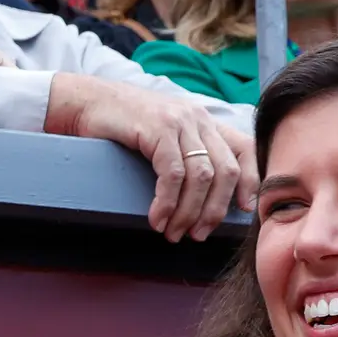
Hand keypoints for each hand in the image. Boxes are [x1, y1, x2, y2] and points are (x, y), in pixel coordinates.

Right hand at [47, 75, 258, 240]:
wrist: (86, 101)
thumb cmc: (122, 125)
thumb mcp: (164, 135)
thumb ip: (188, 153)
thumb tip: (206, 197)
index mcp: (205, 120)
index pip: (246, 149)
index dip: (251, 182)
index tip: (243, 211)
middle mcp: (198, 118)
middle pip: (227, 170)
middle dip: (215, 210)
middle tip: (199, 235)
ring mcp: (179, 122)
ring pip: (202, 176)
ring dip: (189, 212)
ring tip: (174, 233)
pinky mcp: (157, 129)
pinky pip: (172, 174)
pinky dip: (167, 202)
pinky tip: (157, 218)